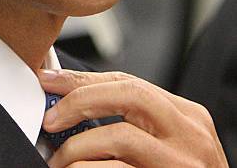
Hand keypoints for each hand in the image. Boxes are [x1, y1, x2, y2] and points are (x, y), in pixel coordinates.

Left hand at [38, 69, 227, 167]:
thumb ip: (133, 121)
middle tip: (50, 118)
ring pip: (121, 136)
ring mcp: (182, 163)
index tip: (50, 81)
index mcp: (186, 115)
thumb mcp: (167, 141)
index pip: (128, 82)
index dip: (83, 80)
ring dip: (79, 146)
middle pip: (128, 94)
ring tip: (59, 159)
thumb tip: (72, 104)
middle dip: (80, 100)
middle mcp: (189, 134)